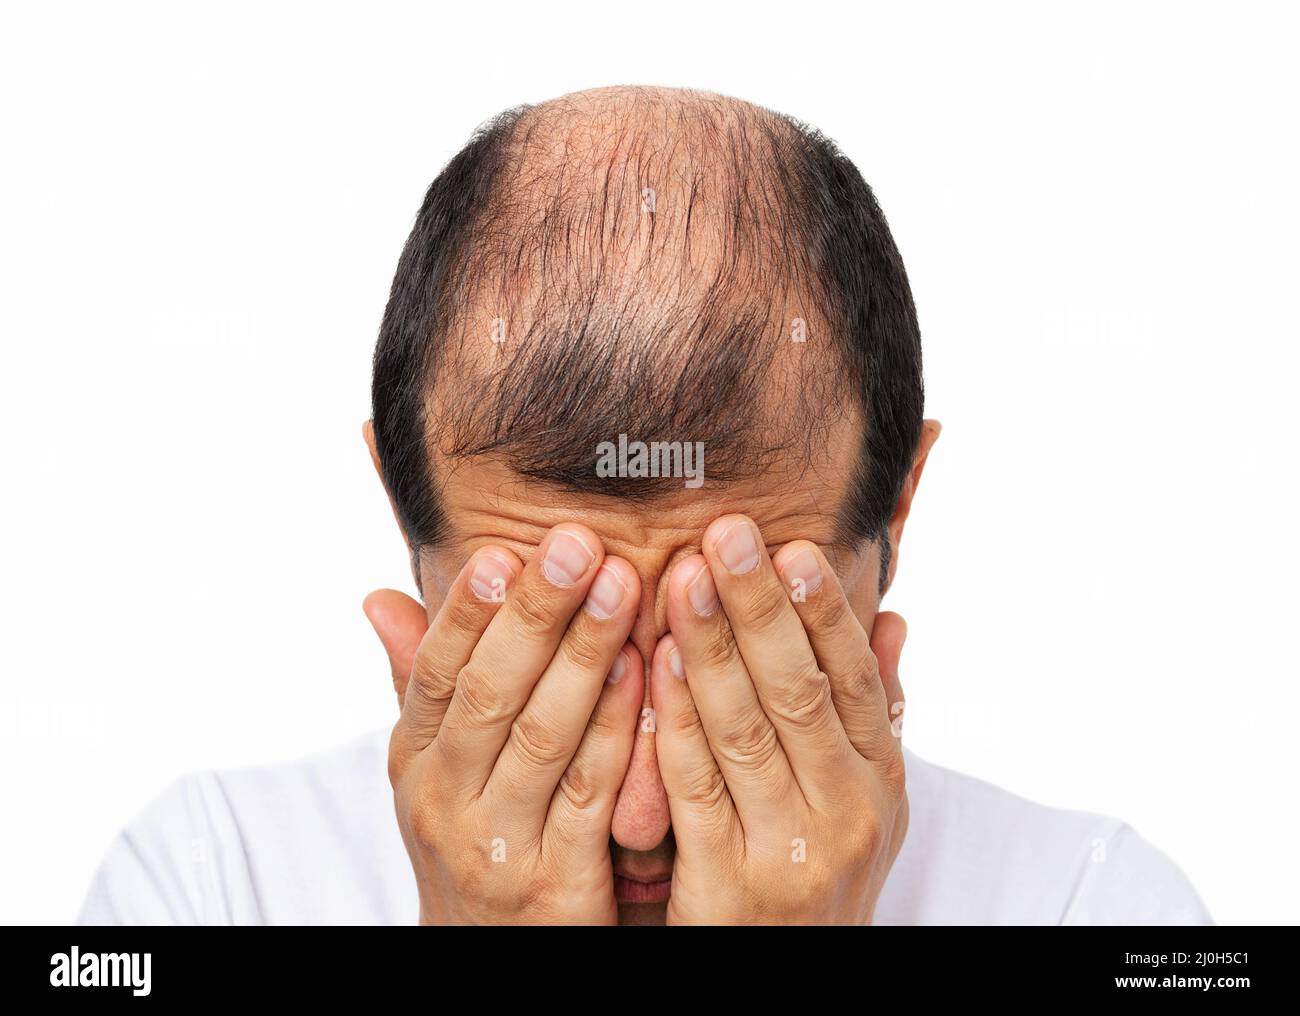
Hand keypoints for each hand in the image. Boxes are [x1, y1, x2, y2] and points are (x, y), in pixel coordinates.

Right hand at [364, 524, 643, 923]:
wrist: (490, 961)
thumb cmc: (477, 837)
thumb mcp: (437, 769)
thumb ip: (422, 682)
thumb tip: (379, 596)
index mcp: (414, 761)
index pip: (434, 671)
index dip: (468, 608)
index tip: (504, 548)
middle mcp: (441, 801)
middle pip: (489, 693)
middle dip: (535, 614)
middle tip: (577, 544)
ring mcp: (495, 845)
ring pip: (541, 736)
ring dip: (583, 655)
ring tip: (620, 586)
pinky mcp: (553, 885)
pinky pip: (591, 794)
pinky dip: (616, 728)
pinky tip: (643, 670)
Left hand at [651, 514, 907, 923]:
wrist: (786, 981)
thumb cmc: (813, 871)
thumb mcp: (864, 802)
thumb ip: (872, 714)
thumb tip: (894, 621)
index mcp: (882, 783)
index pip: (855, 681)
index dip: (823, 611)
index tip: (791, 547)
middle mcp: (850, 814)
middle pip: (800, 692)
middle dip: (760, 607)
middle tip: (726, 533)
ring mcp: (792, 853)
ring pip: (746, 730)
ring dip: (712, 645)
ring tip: (684, 576)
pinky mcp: (730, 889)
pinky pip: (697, 790)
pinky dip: (676, 721)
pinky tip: (656, 662)